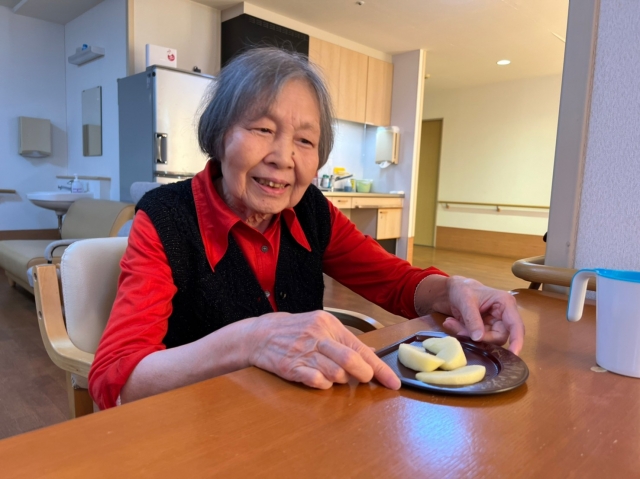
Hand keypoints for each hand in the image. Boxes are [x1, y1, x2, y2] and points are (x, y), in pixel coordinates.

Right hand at [247, 310, 400, 389]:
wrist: (260, 334)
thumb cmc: (295, 331)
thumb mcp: (321, 326)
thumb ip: (345, 341)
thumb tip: (370, 354)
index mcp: (329, 324)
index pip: (360, 348)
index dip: (380, 368)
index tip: (393, 383)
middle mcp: (317, 336)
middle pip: (350, 360)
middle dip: (363, 375)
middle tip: (364, 380)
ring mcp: (303, 351)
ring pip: (335, 374)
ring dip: (341, 380)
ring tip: (335, 376)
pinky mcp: (291, 367)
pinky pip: (316, 381)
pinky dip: (323, 384)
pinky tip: (320, 379)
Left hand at [440, 276, 524, 354]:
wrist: (454, 290)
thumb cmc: (463, 289)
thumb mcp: (465, 301)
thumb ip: (472, 319)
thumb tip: (479, 338)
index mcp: (505, 304)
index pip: (516, 326)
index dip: (517, 341)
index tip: (514, 353)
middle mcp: (504, 316)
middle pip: (499, 337)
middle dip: (480, 338)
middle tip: (460, 331)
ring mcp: (495, 324)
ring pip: (487, 340)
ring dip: (469, 336)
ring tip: (452, 323)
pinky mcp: (486, 330)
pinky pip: (478, 339)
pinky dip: (465, 334)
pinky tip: (453, 323)